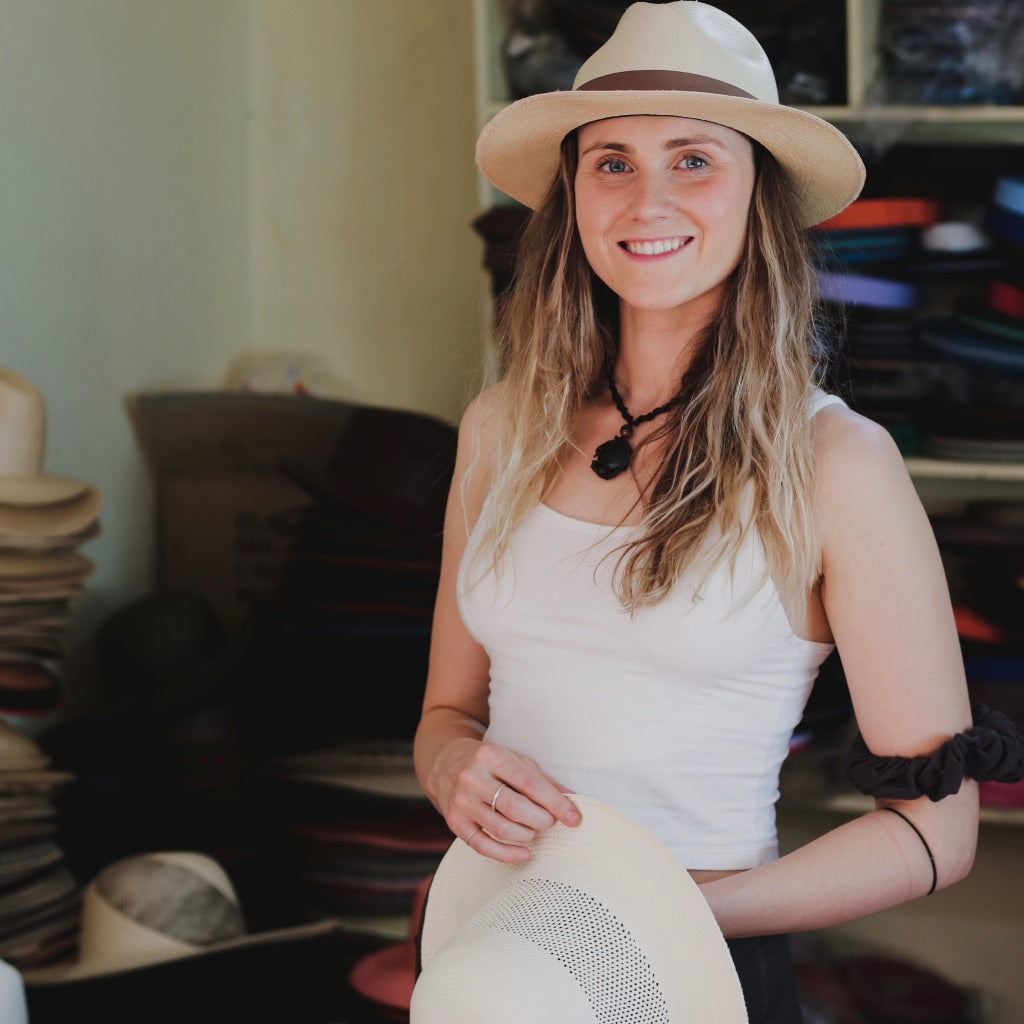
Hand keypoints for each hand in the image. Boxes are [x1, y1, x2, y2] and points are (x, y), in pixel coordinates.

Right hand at [433, 737, 581, 862]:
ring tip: (534, 831)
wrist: (445, 763)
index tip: (574, 818)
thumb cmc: (490, 762)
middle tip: (550, 822)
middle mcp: (472, 777)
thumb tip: (571, 803)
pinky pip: (482, 845)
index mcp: (491, 756)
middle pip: (515, 808)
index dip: (555, 803)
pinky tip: (524, 853)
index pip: (529, 783)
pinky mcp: (454, 821)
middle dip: (541, 820)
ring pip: (500, 828)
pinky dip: (506, 854)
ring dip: (526, 835)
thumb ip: (542, 780)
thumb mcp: (515, 759)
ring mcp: (461, 801)